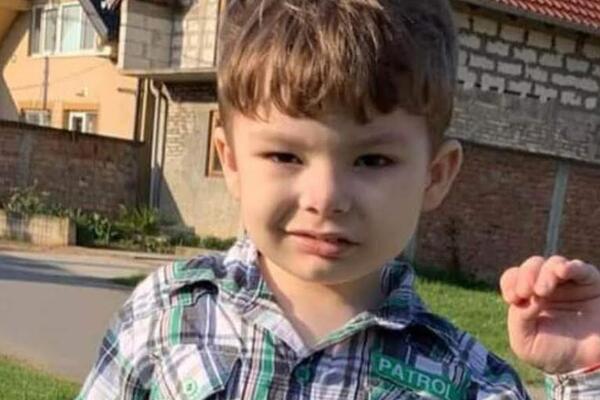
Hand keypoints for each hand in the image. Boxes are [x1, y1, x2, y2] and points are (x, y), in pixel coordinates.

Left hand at [500, 256, 599, 373]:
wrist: (584, 366)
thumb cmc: (552, 353)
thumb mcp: (524, 342)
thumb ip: (519, 318)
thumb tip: (529, 298)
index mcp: (527, 295)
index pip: (513, 277)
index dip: (511, 282)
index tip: (512, 298)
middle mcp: (547, 285)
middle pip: (532, 265)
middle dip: (526, 276)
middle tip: (527, 293)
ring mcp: (569, 284)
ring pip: (553, 263)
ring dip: (544, 273)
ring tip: (542, 292)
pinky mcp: (591, 285)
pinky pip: (581, 269)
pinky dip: (570, 267)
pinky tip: (562, 272)